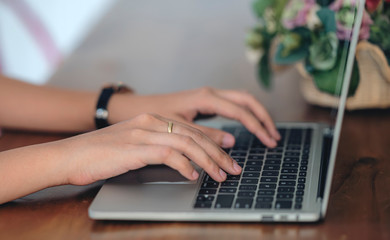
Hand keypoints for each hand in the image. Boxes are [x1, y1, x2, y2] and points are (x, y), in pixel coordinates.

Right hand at [58, 113, 241, 185]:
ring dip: (209, 160)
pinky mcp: (136, 147)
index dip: (214, 141)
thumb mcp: (134, 145)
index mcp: (152, 119)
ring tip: (222, 175)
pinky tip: (193, 176)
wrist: (70, 155)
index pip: (191, 129)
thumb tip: (183, 161)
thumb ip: (158, 147)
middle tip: (234, 167)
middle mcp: (151, 122)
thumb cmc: (101, 154)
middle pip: (195, 135)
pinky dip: (185, 165)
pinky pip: (169, 154)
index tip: (229, 153)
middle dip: (219, 152)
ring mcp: (144, 133)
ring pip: (188, 143)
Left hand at [108, 87, 280, 147]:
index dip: (257, 126)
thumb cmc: (153, 116)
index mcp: (206, 97)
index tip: (269, 141)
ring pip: (241, 100)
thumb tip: (232, 141)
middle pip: (247, 100)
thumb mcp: (180, 128)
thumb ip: (206, 135)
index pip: (241, 111)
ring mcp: (208, 97)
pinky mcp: (205, 103)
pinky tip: (249, 126)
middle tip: (274, 136)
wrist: (135, 109)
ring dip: (256, 114)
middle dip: (263, 117)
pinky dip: (245, 115)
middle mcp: (210, 93)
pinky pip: (232, 105)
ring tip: (267, 132)